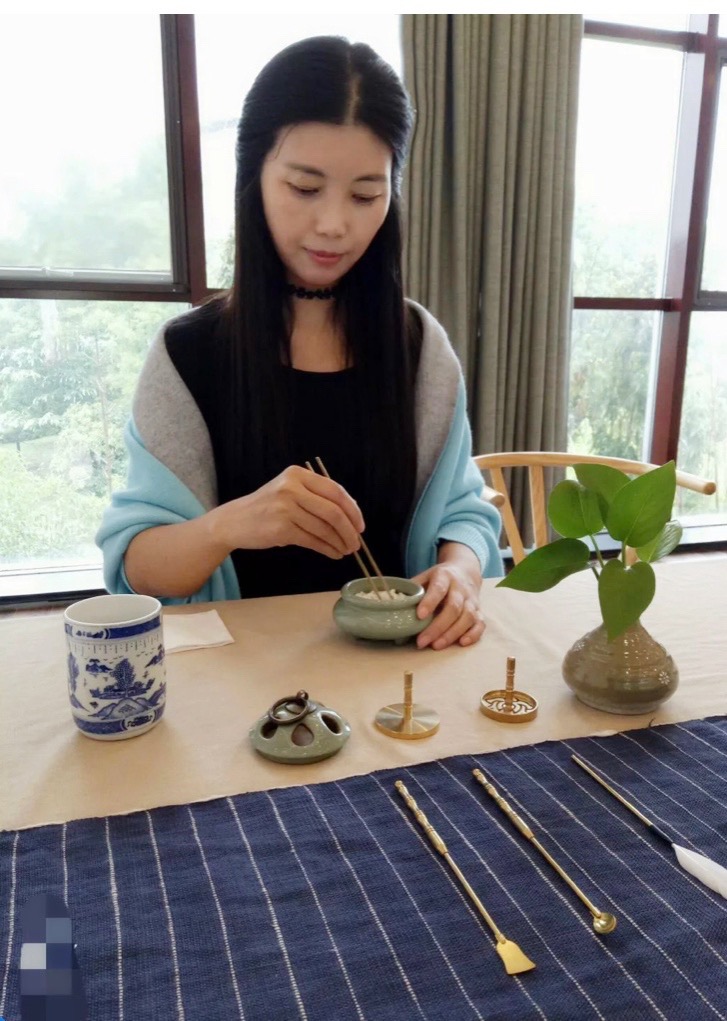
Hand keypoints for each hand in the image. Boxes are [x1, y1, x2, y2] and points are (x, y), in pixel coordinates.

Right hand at [214, 465, 363, 558]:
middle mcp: (291, 488)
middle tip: (356, 543)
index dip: (353, 510)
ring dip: (339, 542)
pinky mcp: (281, 528)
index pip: (335, 491)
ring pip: (324, 528)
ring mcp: (285, 508)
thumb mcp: (289, 491)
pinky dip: (327, 549)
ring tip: (346, 550)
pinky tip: (333, 553)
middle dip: (349, 530)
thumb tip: (351, 516)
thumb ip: (316, 497)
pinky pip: (312, 540)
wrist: (234, 521)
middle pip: (333, 511)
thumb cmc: (267, 508)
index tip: (360, 525)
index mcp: (298, 474)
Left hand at [411, 543, 484, 650]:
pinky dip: (473, 634)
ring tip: (436, 646)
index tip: (419, 616)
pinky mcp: (479, 611)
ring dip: (452, 633)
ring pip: (467, 617)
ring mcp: (472, 600)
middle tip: (422, 641)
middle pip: (453, 608)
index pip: (438, 589)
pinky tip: (461, 643)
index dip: (430, 602)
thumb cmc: (439, 578)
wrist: (465, 571)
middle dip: (437, 627)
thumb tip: (392, 607)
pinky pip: (480, 624)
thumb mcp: (424, 577)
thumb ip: (412, 590)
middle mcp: (460, 588)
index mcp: (444, 576)